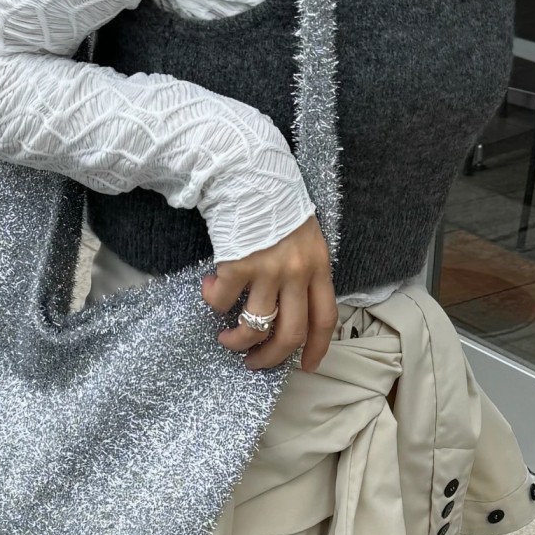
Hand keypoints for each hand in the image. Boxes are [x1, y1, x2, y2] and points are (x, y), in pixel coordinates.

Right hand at [201, 214, 337, 372]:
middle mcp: (297, 272)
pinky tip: (209, 290)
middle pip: (290, 333)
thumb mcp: (303, 235)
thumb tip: (289, 304)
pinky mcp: (238, 264)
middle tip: (254, 364)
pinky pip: (221, 301)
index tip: (307, 366)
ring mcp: (268, 269)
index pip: (325, 318)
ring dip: (237, 341)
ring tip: (226, 338)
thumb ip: (303, 268)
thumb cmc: (273, 201)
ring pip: (255, 326)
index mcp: (318, 266)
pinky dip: (212, 302)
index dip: (317, 348)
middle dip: (271, 358)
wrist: (248, 169)